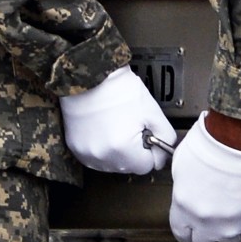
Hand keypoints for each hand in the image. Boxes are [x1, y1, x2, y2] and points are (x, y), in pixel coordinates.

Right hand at [59, 66, 176, 173]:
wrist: (91, 74)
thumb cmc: (118, 88)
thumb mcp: (152, 111)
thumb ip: (165, 136)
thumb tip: (164, 152)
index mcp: (122, 148)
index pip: (147, 166)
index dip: (152, 151)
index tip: (149, 138)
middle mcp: (102, 155)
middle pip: (129, 167)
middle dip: (135, 151)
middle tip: (132, 127)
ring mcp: (86, 153)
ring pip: (112, 164)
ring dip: (118, 152)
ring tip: (117, 127)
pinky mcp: (75, 148)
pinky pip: (95, 158)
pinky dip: (102, 148)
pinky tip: (105, 130)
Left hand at [169, 111, 240, 241]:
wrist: (236, 139)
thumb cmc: (210, 143)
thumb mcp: (181, 162)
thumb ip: (182, 184)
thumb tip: (187, 187)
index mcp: (182, 205)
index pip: (181, 233)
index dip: (188, 231)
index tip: (193, 228)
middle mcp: (203, 219)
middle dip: (207, 234)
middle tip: (212, 223)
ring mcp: (227, 223)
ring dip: (227, 234)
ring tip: (230, 222)